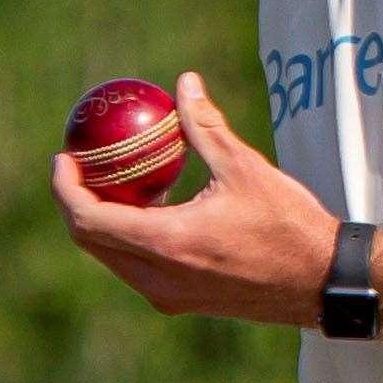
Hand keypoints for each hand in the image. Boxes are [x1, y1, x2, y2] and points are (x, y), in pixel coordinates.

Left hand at [51, 71, 337, 325]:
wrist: (319, 280)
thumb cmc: (286, 223)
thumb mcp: (244, 167)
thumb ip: (205, 126)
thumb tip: (184, 83)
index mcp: (167, 243)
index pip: (89, 219)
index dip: (67, 188)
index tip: (64, 156)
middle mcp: (158, 277)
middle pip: (92, 241)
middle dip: (79, 201)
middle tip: (83, 163)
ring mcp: (169, 294)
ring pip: (114, 256)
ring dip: (106, 219)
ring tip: (122, 177)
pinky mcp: (184, 299)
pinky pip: (138, 266)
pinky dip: (132, 234)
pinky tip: (159, 203)